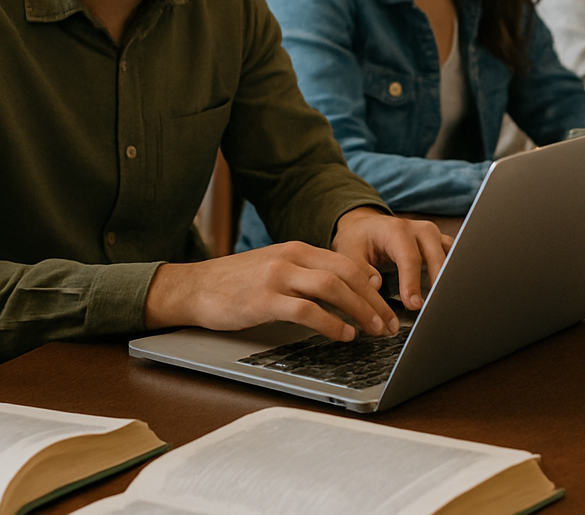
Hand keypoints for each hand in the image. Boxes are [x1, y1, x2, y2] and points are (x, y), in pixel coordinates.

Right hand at [144, 240, 400, 341]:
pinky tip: (344, 334)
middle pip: (346, 273)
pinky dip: (331, 323)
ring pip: (332, 288)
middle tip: (389, 323)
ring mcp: (277, 277)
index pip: (346, 262)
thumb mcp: (275, 268)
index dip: (372, 283)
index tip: (386, 303)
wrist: (195, 287)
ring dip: (360, 310)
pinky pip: (307, 310)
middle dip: (374, 300)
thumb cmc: (236, 283)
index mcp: (296, 249)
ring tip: (375, 329)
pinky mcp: (265, 299)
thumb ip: (307, 274)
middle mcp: (290, 258)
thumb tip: (345, 289)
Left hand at [330, 207, 449, 311]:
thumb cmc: (358, 240)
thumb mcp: (348, 252)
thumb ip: (359, 269)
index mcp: (395, 229)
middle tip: (434, 309)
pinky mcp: (439, 244)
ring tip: (447, 303)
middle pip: (436, 256)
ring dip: (449, 279)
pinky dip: (453, 275)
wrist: (365, 228)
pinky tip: (452, 294)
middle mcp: (419, 230)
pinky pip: (454, 257)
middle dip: (437, 283)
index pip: (409, 257)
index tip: (414, 305)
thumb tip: (376, 285)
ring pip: (451, 255)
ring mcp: (433, 236)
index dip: (412, 282)